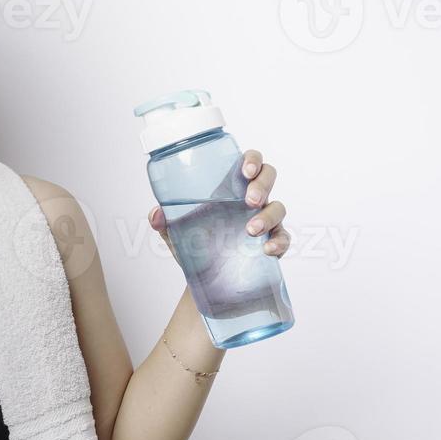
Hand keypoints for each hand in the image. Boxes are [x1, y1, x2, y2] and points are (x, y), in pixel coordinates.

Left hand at [147, 148, 290, 263]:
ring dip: (267, 216)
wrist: (204, 279)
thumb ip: (164, 222)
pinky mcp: (273, 242)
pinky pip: (284, 238)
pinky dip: (279, 242)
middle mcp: (251, 200)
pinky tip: (266, 250)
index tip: (245, 169)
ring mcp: (265, 220)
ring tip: (251, 230)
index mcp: (230, 188)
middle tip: (250, 200)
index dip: (252, 159)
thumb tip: (156, 213)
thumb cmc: (195, 245)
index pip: (248, 163)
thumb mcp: (176, 233)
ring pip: (278, 207)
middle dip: (262, 184)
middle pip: (269, 177)